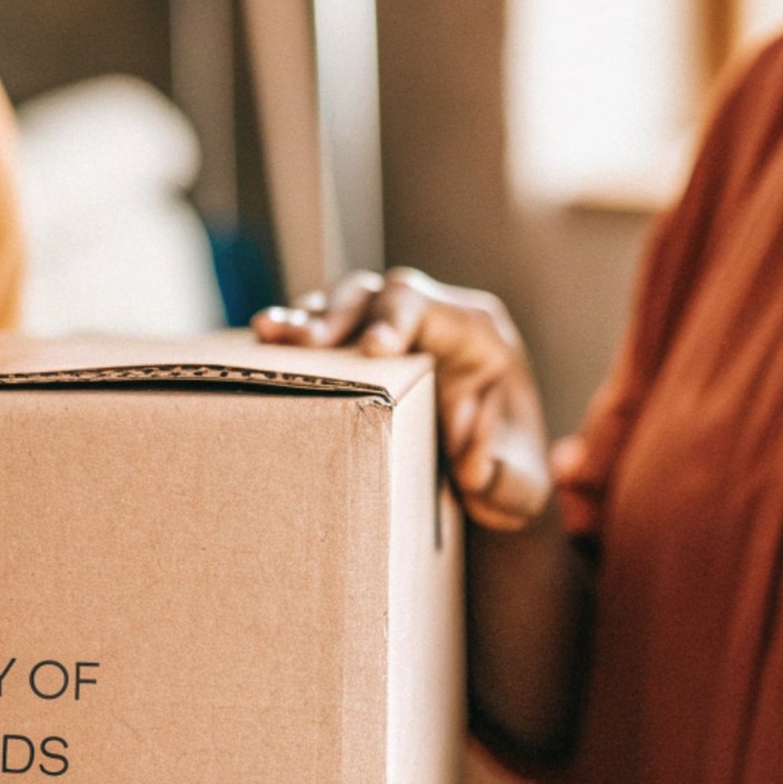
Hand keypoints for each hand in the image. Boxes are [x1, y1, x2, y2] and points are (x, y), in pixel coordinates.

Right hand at [254, 268, 551, 531]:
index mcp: (478, 333)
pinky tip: (263, 343)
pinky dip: (295, 335)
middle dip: (339, 314)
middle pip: (377, 293)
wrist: (489, 480)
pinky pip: (324, 330)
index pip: (428, 306)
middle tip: (306, 344)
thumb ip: (506, 480)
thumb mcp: (519, 489)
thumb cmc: (508, 475)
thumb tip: (474, 469)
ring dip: (306, 318)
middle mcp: (434, 318)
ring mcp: (395, 329)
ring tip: (269, 334)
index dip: (396, 319)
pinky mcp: (364, 350)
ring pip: (343, 303)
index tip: (373, 350)